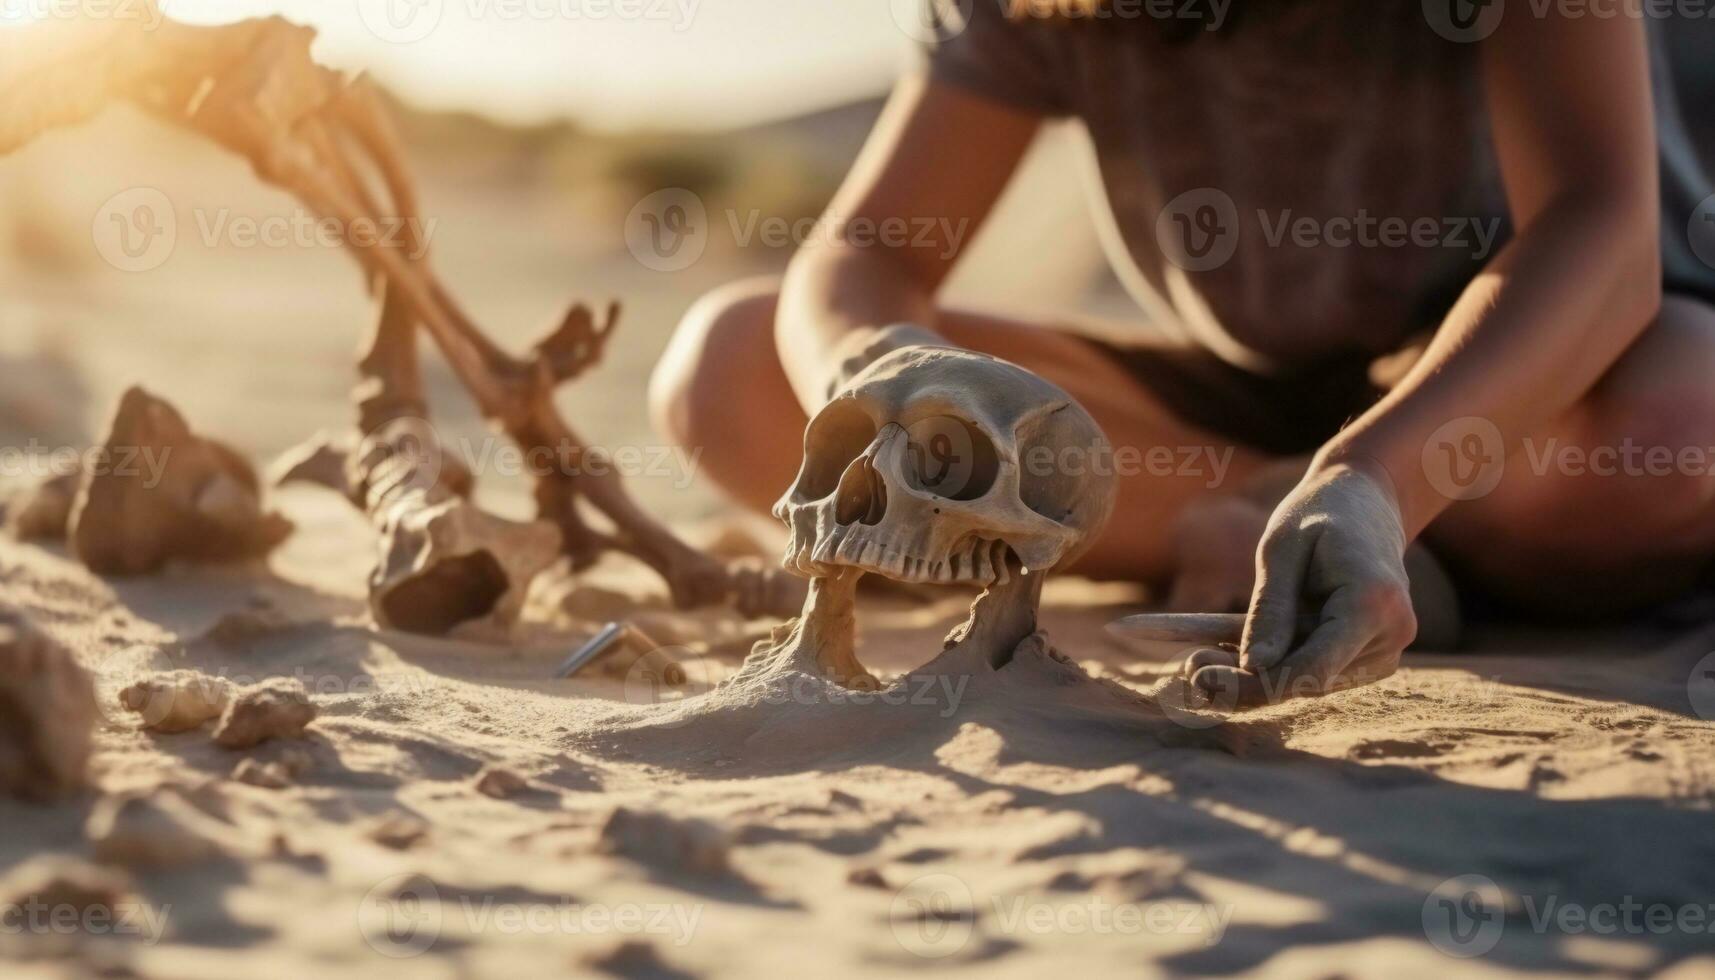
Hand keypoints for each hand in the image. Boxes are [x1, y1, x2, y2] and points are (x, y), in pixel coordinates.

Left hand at [1185, 461, 1416, 707]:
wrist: (1367, 502)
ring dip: (1254, 676)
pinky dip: (1274, 663)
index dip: (1256, 683)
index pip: (1312, 668)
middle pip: (1309, 681)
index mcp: (1374, 603)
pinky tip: (1227, 652)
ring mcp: (1386, 650)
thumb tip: (1254, 668)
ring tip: (1198, 658)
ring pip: (1309, 681)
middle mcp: (1392, 635)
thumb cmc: (1319, 513)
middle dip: (1246, 682)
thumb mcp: (1281, 549)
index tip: (1201, 679)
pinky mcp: (1371, 656)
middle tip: (1186, 670)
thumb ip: (1271, 609)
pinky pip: (1315, 669)